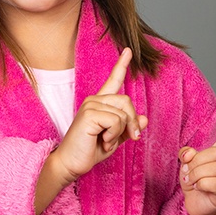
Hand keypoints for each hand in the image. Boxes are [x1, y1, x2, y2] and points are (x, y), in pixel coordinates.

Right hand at [52, 47, 147, 181]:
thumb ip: (128, 128)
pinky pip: (116, 121)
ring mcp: (90, 105)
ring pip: (123, 113)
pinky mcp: (89, 114)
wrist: (71, 164)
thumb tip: (144, 118)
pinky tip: (103, 141)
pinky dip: (113, 135)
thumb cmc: (90, 151)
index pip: (113, 80)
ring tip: (107, 141)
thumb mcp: (114, 139)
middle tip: (130, 138)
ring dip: (120, 132)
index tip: (128, 50)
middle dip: (132, 122)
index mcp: (100, 103)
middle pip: (127, 101)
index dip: (121, 65)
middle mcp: (94, 100)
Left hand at [178, 102, 215, 214]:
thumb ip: (187, 154)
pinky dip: (199, 184)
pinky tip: (198, 188)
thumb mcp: (186, 163)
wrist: (196, 204)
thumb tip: (188, 154)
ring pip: (213, 169)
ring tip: (192, 180)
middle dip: (196, 162)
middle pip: (215, 153)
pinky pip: (212, 183)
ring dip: (196, 174)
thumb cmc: (194, 181)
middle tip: (189, 172)